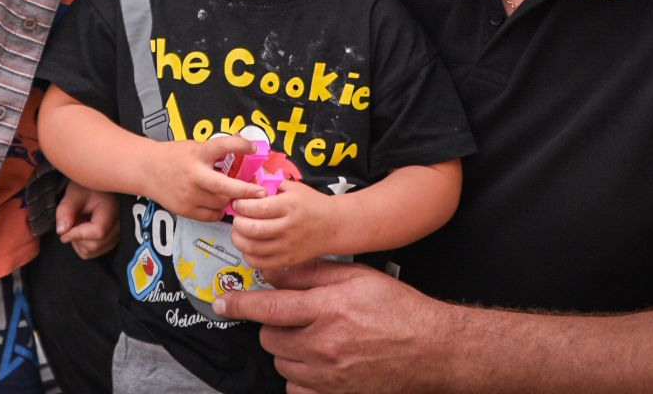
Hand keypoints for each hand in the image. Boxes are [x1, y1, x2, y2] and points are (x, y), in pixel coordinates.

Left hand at [57, 180, 120, 259]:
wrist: (98, 189)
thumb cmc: (86, 189)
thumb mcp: (74, 193)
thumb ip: (66, 210)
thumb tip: (61, 231)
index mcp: (112, 209)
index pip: (98, 231)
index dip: (78, 234)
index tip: (62, 232)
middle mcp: (119, 226)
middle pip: (94, 245)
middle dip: (76, 237)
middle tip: (71, 220)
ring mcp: (117, 236)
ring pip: (91, 251)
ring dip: (78, 241)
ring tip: (78, 223)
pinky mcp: (111, 242)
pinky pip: (91, 253)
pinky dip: (81, 245)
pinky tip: (83, 229)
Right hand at [143, 134, 263, 221]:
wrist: (147, 170)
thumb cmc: (175, 157)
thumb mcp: (196, 147)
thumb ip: (217, 150)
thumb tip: (245, 146)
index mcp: (197, 154)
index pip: (222, 146)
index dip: (240, 145)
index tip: (254, 148)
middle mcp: (193, 175)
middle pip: (225, 186)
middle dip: (246, 191)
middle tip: (262, 193)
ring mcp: (189, 195)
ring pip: (221, 202)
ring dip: (229, 199)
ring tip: (229, 192)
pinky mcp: (186, 209)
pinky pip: (212, 214)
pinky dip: (218, 209)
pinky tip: (215, 201)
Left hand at [213, 259, 450, 393]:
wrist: (430, 349)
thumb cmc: (396, 308)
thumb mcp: (354, 276)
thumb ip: (310, 273)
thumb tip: (273, 269)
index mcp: (327, 309)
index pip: (268, 307)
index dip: (239, 305)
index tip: (222, 303)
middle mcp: (324, 344)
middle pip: (269, 337)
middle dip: (273, 325)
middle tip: (294, 318)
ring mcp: (329, 375)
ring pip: (281, 363)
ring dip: (287, 350)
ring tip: (311, 338)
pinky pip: (296, 390)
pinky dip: (299, 378)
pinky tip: (315, 364)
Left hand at [230, 180, 340, 268]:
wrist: (333, 226)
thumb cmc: (312, 204)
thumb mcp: (294, 188)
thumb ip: (271, 184)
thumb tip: (248, 184)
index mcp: (289, 206)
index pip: (257, 208)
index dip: (241, 205)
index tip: (238, 202)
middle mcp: (288, 227)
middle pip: (252, 229)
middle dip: (237, 222)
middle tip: (237, 217)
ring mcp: (287, 246)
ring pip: (253, 248)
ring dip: (238, 239)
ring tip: (239, 230)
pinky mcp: (287, 260)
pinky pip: (260, 263)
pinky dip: (248, 255)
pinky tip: (248, 245)